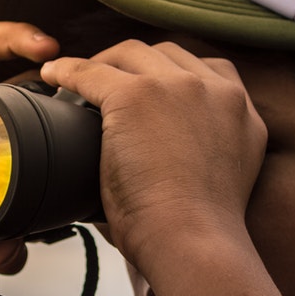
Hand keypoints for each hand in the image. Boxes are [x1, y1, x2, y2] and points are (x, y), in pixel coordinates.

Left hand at [39, 40, 267, 265]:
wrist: (192, 241)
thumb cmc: (195, 232)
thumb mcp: (217, 178)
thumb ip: (199, 152)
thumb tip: (156, 163)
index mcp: (241, 112)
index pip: (206, 70)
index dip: (171, 74)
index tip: (148, 87)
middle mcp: (217, 90)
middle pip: (167, 54)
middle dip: (135, 64)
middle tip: (106, 83)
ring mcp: (178, 87)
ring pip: (130, 54)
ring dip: (103, 64)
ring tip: (76, 82)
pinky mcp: (136, 96)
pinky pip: (91, 72)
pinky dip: (67, 72)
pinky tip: (52, 77)